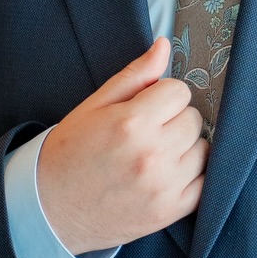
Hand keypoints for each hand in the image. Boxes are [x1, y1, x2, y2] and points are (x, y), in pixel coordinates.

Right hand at [37, 37, 207, 257]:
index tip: (148, 108)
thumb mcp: (95, 106)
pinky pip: (205, 184)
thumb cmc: (70, 153)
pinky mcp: (170, 211)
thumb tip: (164, 46)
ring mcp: (163, 186)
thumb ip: (135, 75)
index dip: (163, 96)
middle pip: (194, 119)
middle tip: (148, 133)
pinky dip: (192, 177)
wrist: (51, 209)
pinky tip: (168, 176)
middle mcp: (152, 154)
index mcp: (131, 122)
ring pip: (202, 150)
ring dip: (184, 149)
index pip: (179, 91)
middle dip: (174, 120)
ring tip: (154, 156)